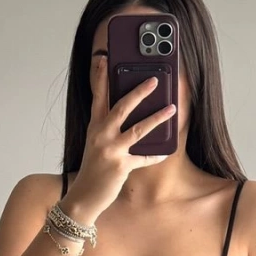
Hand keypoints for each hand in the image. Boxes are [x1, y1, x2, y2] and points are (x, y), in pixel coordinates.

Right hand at [64, 54, 175, 218]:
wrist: (84, 196)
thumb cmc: (94, 168)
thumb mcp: (96, 143)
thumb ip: (108, 127)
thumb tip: (132, 112)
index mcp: (94, 126)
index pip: (97, 96)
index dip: (100, 76)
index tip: (103, 58)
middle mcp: (100, 135)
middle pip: (122, 107)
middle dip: (140, 92)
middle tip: (155, 79)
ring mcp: (110, 150)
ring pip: (138, 129)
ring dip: (157, 117)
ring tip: (172, 108)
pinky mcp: (120, 166)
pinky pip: (144, 158)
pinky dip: (156, 155)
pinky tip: (166, 151)